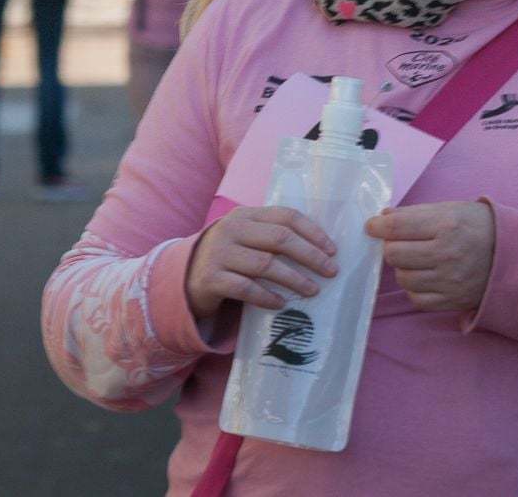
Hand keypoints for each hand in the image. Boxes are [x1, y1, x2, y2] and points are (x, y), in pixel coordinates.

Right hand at [186, 206, 337, 316]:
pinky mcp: (211, 279)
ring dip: (294, 279)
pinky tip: (282, 303)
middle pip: (280, 239)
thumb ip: (274, 236)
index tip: (332, 250)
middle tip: (330, 271)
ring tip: (313, 290)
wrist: (185, 275)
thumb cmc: (229, 255)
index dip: (312, 232)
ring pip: (265, 264)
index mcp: (246, 214)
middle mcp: (232, 229)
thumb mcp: (247, 237)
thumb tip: (321, 249)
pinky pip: (245, 288)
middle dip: (310, 255)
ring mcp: (219, 253)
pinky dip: (267, 297)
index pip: (285, 216)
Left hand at [366, 201, 494, 312]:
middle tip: (401, 242)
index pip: (397, 227)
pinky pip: (416, 298)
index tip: (372, 226)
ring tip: (417, 259)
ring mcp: (449, 280)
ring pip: (402, 277)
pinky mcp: (451, 301)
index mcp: (446, 225)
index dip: (377, 226)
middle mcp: (446, 254)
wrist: (513, 256)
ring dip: (403, 267)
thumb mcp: (451, 209)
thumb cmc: (478, 227)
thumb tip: (382, 218)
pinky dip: (415, 287)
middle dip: (392, 246)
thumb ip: (415, 213)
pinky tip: (425, 276)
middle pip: (393, 254)